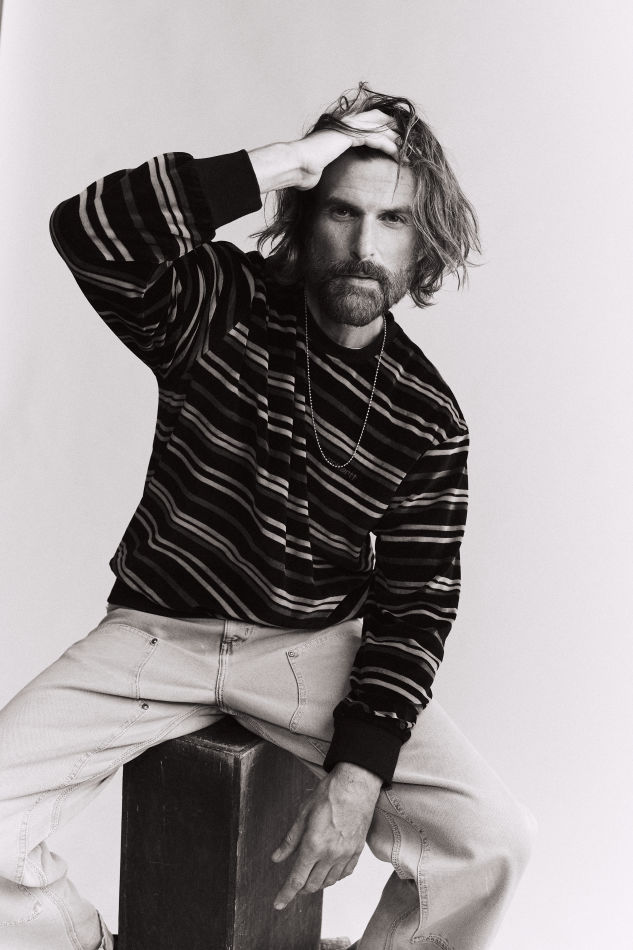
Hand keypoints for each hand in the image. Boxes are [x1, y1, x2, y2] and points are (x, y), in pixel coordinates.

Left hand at [271, 762, 381, 909]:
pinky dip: (334, 877)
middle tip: (293, 884)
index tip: (278, 904)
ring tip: (310, 875)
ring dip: (317, 883)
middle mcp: (331, 854)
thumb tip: (276, 858)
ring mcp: (346, 854)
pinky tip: (329, 871)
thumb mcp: (303, 814)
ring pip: (329, 882)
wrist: (357, 784)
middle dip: (300, 889)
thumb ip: (290, 840)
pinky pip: (345, 874)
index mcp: (314, 845)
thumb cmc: (330, 793)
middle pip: (313, 884)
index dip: (286, 894)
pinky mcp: (357, 851)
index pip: (297, 879)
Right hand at [292, 109, 400, 189]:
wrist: (297, 165)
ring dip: (397, 140)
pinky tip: (399, 154)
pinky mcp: (350, 135)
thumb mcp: (322, 167)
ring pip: (381, 129)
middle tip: (410, 145)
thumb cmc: (305, 170)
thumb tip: (330, 176)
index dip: (386, 132)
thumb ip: (331, 165)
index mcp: (342, 130)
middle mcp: (346, 124)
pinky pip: (376, 138)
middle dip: (396, 132)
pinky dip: (389, 145)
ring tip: (409, 152)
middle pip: (380, 122)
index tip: (398, 145)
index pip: (371, 125)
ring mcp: (348, 127)